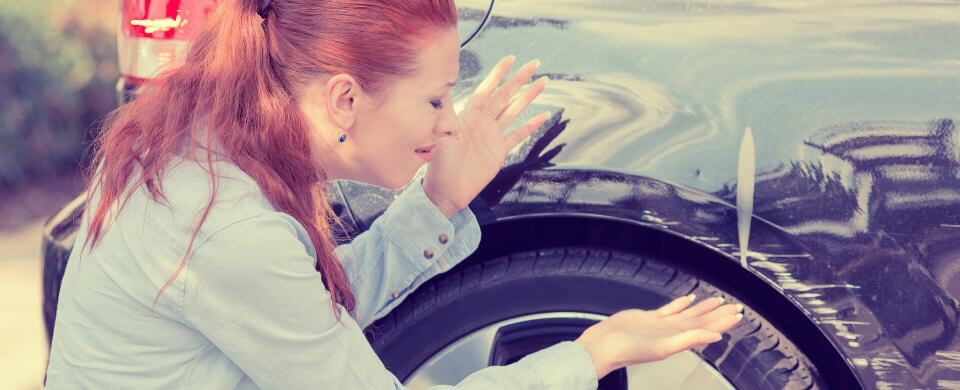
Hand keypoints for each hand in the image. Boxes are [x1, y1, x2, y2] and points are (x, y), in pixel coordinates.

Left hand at [422, 55, 550, 216]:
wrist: (446, 192)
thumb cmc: (438, 166)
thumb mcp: (439, 138)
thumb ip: (444, 115)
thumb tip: (443, 90)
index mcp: (468, 116)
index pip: (487, 90)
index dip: (498, 74)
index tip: (510, 59)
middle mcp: (482, 122)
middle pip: (504, 96)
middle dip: (519, 79)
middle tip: (535, 64)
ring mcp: (491, 136)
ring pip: (513, 110)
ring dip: (528, 97)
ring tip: (542, 83)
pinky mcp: (499, 151)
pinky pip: (518, 135)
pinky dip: (531, 125)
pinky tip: (543, 115)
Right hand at [574, 295, 743, 378]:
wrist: (605, 345)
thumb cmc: (628, 350)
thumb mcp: (663, 347)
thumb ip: (690, 340)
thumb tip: (716, 337)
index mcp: (678, 340)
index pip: (707, 329)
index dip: (723, 321)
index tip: (738, 315)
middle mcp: (673, 332)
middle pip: (701, 321)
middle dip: (718, 313)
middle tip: (734, 306)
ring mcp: (662, 325)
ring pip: (688, 314)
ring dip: (703, 308)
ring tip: (718, 301)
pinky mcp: (649, 318)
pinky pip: (670, 309)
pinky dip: (680, 303)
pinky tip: (688, 299)